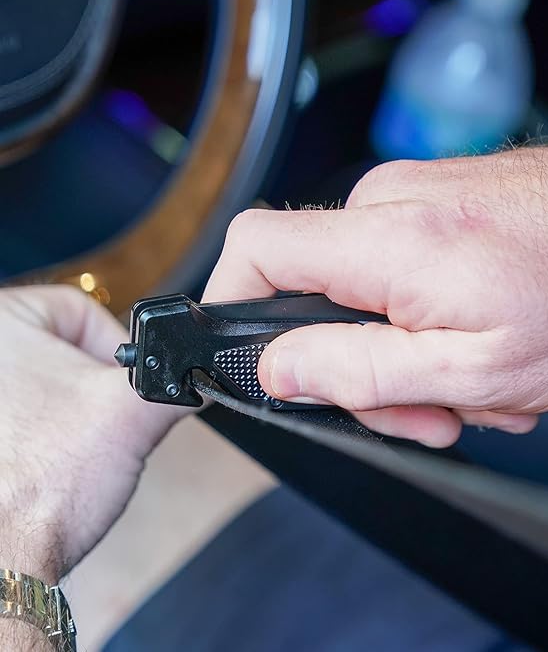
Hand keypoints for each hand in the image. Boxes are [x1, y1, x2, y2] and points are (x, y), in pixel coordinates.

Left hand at [0, 286, 184, 583]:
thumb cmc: (41, 483)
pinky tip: (52, 465)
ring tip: (73, 450)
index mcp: (2, 321)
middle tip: (98, 424)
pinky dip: (44, 437)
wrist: (2, 563)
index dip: (116, 351)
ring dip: (71, 415)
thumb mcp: (136, 410)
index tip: (120, 391)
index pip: (80, 311)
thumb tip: (202, 373)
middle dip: (92, 389)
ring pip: (44, 387)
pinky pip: (24, 419)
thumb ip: (180, 379)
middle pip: (61, 349)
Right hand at [204, 146, 547, 446]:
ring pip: (361, 290)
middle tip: (423, 409)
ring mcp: (414, 195)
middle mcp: (389, 202)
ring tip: (472, 383)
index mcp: (387, 243)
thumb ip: (360, 370)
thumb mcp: (470, 368)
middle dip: (356, 366)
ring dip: (403, 350)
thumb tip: (279, 368)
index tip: (250, 350)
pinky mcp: (436, 200)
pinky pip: (397, 268)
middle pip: (312, 291)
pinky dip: (425, 318)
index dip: (230, 301)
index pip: (255, 248)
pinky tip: (478, 345)